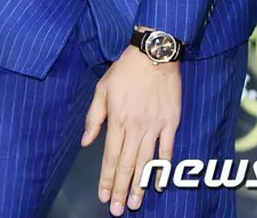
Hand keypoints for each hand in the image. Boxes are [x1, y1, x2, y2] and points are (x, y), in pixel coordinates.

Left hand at [80, 46, 180, 215]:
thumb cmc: (126, 70)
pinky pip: (167, 150)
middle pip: (127, 164)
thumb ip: (93, 117)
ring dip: (139, 185)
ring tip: (134, 203)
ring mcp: (154, 126)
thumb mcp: (102, 89)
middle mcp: (135, 127)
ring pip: (145, 162)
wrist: (154, 55)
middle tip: (118, 209)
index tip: (103, 195)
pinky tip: (160, 183)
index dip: (106, 178)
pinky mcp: (170, 123)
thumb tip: (85, 141)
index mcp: (117, 119)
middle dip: (120, 189)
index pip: (110, 156)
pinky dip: (163, 168)